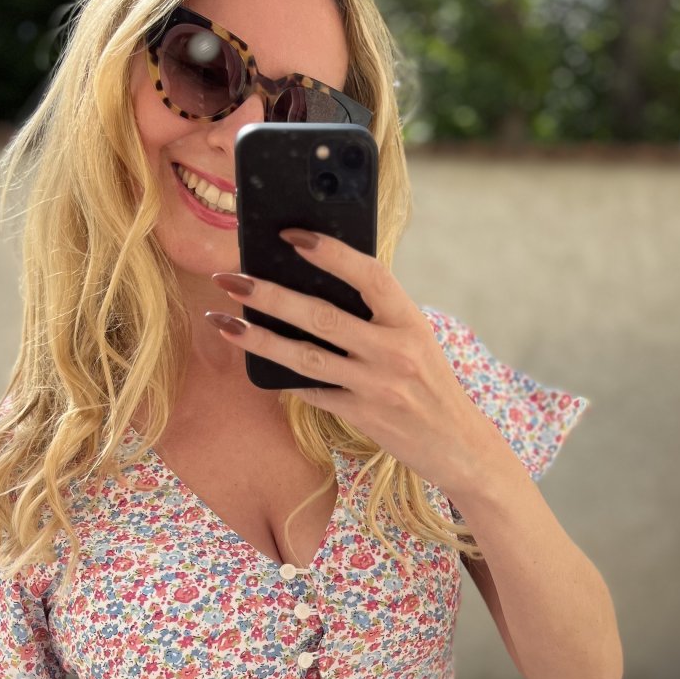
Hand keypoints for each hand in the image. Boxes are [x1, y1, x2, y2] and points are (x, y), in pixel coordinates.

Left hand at [208, 232, 488, 496]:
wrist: (456, 443)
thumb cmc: (429, 382)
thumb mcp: (416, 339)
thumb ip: (377, 314)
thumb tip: (313, 283)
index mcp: (411, 321)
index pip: (370, 275)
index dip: (331, 252)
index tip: (291, 235)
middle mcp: (395, 352)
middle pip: (322, 317)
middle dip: (270, 296)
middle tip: (231, 279)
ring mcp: (376, 387)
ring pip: (305, 357)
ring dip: (258, 339)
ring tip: (223, 322)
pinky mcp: (362, 416)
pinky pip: (312, 391)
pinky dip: (284, 377)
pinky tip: (256, 365)